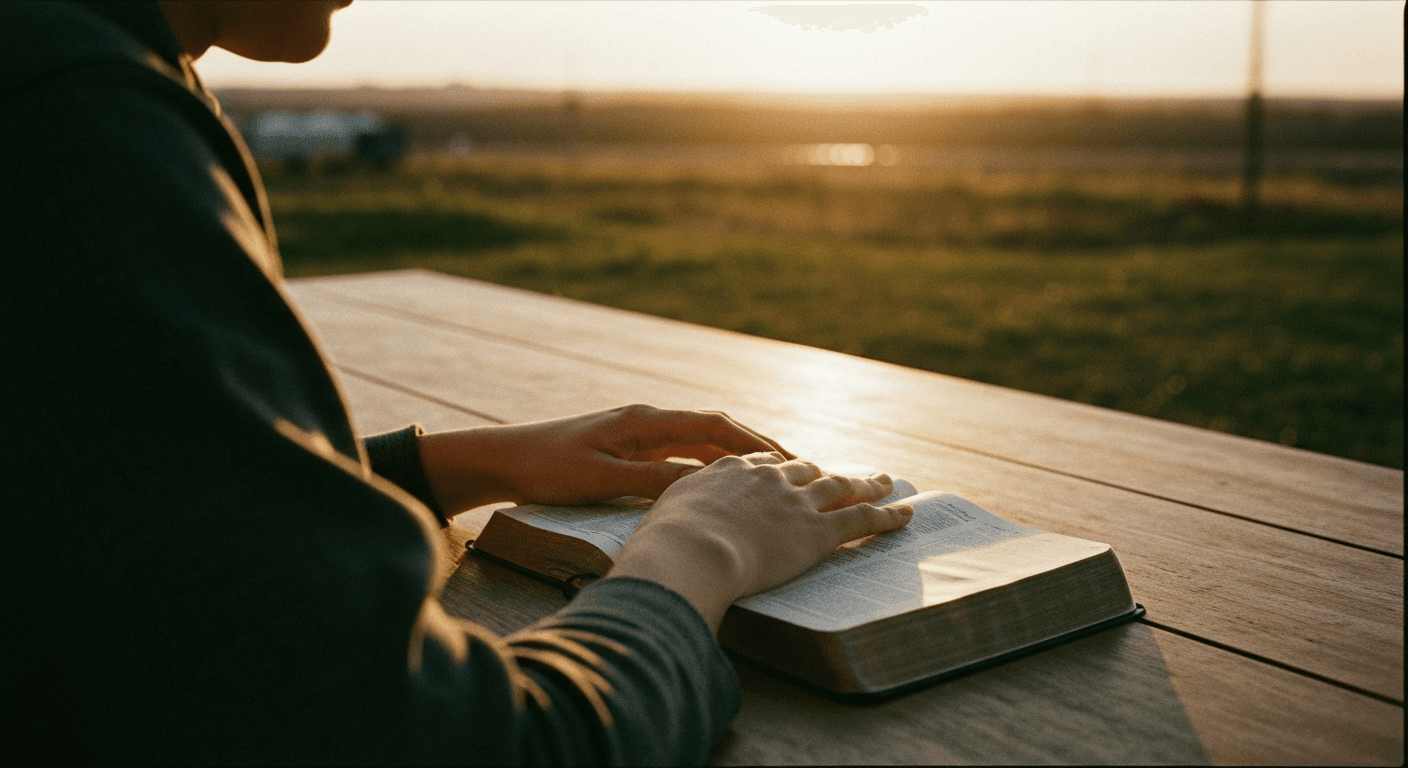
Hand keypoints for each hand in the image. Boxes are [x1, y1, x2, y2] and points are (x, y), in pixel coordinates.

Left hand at [415, 404, 793, 513]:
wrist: (501, 460)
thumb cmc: (547, 469)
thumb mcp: (603, 478)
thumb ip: (655, 480)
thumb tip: (709, 485)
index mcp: (644, 421)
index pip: (714, 426)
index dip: (754, 445)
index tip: (789, 463)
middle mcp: (646, 421)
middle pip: (715, 431)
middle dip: (756, 449)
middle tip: (796, 472)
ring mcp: (637, 434)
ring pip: (700, 443)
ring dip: (735, 459)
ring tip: (771, 480)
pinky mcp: (627, 450)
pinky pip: (681, 455)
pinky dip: (708, 467)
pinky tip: (722, 487)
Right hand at [609, 453, 913, 631]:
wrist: (689, 549)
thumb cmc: (664, 544)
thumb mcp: (660, 520)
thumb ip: (671, 522)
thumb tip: (656, 542)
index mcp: (728, 471)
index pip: (761, 463)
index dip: (780, 468)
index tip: (789, 469)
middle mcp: (767, 478)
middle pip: (805, 469)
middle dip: (826, 471)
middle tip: (841, 474)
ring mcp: (795, 502)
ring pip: (841, 487)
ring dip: (868, 484)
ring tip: (887, 482)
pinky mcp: (817, 531)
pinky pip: (861, 519)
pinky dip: (887, 516)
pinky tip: (906, 515)